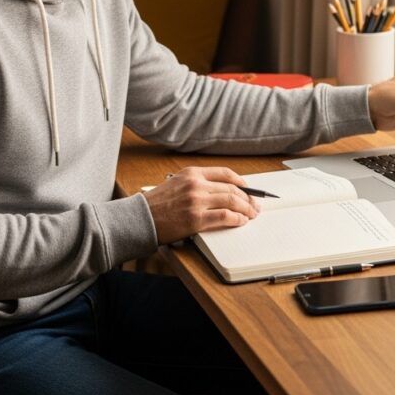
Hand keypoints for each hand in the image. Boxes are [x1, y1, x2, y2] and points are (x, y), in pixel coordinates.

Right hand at [143, 167, 258, 243]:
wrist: (139, 218)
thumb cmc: (156, 204)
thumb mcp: (176, 183)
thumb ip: (197, 184)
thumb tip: (222, 191)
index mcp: (192, 173)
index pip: (225, 173)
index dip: (241, 182)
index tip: (248, 189)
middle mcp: (196, 184)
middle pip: (232, 189)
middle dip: (248, 198)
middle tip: (255, 205)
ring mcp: (196, 201)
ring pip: (232, 201)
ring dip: (246, 209)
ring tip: (251, 215)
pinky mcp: (196, 219)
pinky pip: (225, 217)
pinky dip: (237, 219)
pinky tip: (241, 221)